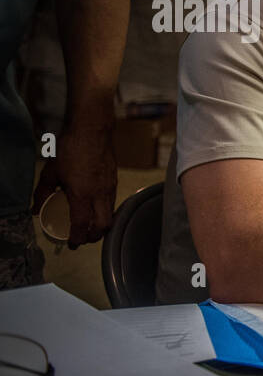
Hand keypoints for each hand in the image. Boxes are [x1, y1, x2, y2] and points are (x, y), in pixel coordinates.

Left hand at [30, 124, 116, 247]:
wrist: (92, 131)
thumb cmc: (71, 149)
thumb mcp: (51, 172)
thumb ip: (42, 193)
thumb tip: (35, 209)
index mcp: (82, 194)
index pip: (83, 225)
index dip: (78, 239)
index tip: (72, 244)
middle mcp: (100, 194)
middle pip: (103, 226)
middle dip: (94, 236)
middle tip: (83, 238)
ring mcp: (110, 188)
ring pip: (110, 215)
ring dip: (100, 224)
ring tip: (89, 225)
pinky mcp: (114, 181)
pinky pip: (112, 202)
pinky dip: (104, 211)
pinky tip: (95, 207)